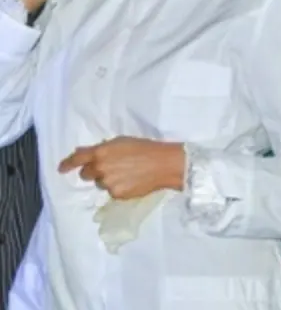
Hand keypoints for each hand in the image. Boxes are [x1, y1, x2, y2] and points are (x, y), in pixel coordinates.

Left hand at [58, 136, 185, 199]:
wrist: (163, 163)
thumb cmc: (145, 147)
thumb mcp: (122, 142)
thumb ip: (102, 148)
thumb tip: (85, 153)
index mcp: (101, 152)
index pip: (78, 158)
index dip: (68, 163)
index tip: (61, 169)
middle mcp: (100, 168)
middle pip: (86, 174)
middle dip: (94, 171)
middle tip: (108, 167)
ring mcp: (108, 183)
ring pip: (101, 183)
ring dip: (108, 179)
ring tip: (126, 173)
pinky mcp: (116, 194)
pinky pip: (112, 191)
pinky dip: (118, 186)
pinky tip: (131, 180)